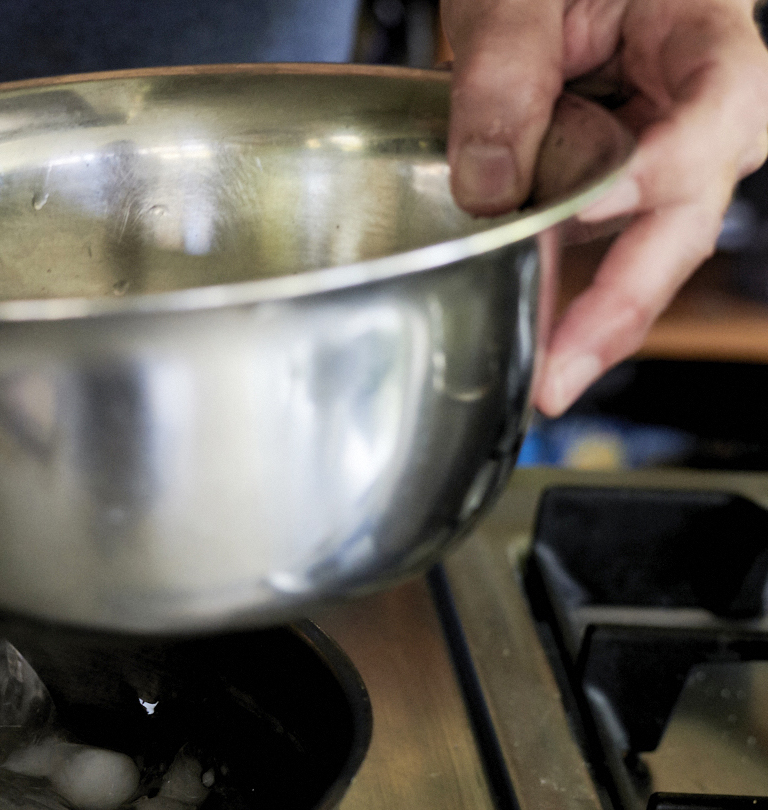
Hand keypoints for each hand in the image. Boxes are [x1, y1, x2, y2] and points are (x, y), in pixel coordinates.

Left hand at [442, 0, 767, 414]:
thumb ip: (505, 74)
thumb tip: (489, 189)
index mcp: (706, 41)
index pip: (709, 117)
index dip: (656, 175)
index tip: (591, 215)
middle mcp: (707, 112)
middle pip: (689, 215)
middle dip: (624, 302)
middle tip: (561, 374)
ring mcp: (672, 157)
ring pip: (651, 248)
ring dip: (595, 317)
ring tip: (541, 377)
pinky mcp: (627, 189)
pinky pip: (607, 250)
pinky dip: (568, 294)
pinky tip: (530, 340)